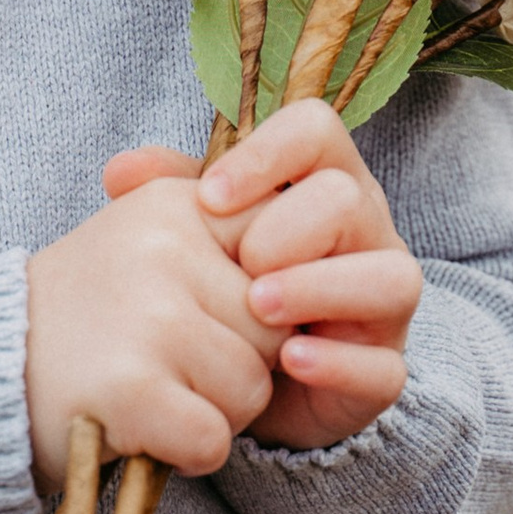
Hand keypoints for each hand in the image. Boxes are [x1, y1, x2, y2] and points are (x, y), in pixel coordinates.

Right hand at [24, 174, 277, 489]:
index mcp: (176, 204)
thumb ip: (221, 226)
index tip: (219, 318)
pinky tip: (143, 429)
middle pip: (276, 331)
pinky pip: (214, 440)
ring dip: (214, 412)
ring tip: (153, 392)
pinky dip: (187, 453)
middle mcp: (166, 250)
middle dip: (241, 365)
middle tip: (173, 365)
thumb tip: (319, 230)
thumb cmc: (81, 312)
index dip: (265, 302)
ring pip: (252, 391)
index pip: (282, 247)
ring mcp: (150, 319)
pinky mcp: (133, 389)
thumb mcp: (142, 237)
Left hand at [109, 101, 422, 453]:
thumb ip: (165, 198)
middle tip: (239, 262)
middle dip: (290, 227)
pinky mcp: (383, 369)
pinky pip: (385, 366)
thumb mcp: (193, 238)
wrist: (232, 382)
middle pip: (351, 198)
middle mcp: (365, 233)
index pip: (317, 131)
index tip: (209, 198)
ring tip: (258, 307)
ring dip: (322, 288)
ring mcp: (383, 304)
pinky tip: (289, 361)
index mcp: (321, 181)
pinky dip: (339, 363)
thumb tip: (120, 171)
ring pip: (392, 278)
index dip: (267, 155)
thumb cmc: (221, 288)